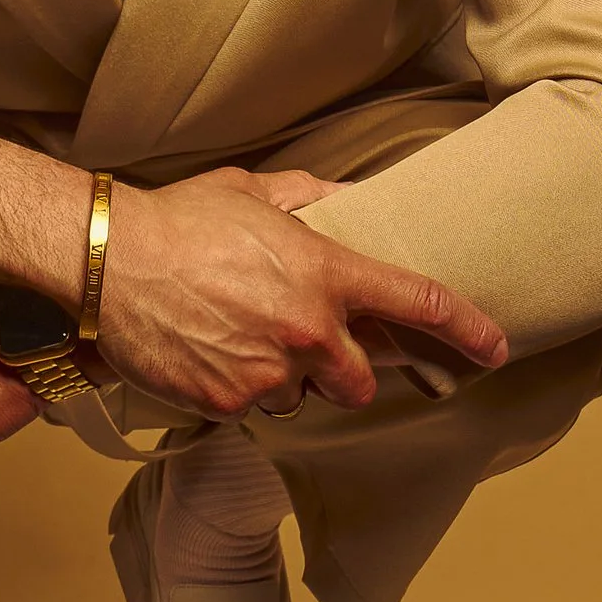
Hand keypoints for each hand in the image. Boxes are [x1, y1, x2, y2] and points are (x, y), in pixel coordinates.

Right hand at [91, 169, 508, 418]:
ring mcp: (268, 373)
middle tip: (306, 347)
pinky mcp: (228, 402)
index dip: (466, 329)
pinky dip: (237, 390)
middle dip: (343, 372)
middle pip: (360, 381)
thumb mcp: (254, 192)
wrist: (108, 260)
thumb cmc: (177, 221)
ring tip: (236, 339)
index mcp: (325, 274)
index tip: (493, 348)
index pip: (417, 303)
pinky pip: (251, 409)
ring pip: (301, 398)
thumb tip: (346, 198)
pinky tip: (207, 353)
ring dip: (282, 380)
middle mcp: (308, 331)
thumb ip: (309, 198)